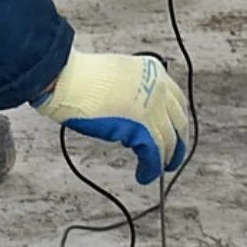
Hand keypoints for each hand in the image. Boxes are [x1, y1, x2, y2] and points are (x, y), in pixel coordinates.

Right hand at [33, 52, 189, 184]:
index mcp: (153, 71)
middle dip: (177, 143)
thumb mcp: (117, 74)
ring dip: (165, 160)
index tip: (173, 132)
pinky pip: (154, 155)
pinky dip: (151, 169)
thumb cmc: (81, 76)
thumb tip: (133, 112)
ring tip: (158, 171)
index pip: (176, 100)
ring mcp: (153, 108)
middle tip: (172, 156)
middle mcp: (159, 88)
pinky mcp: (142, 129)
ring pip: (169, 141)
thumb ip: (132, 90)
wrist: (68, 80)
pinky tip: (144, 175)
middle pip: (178, 122)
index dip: (175, 120)